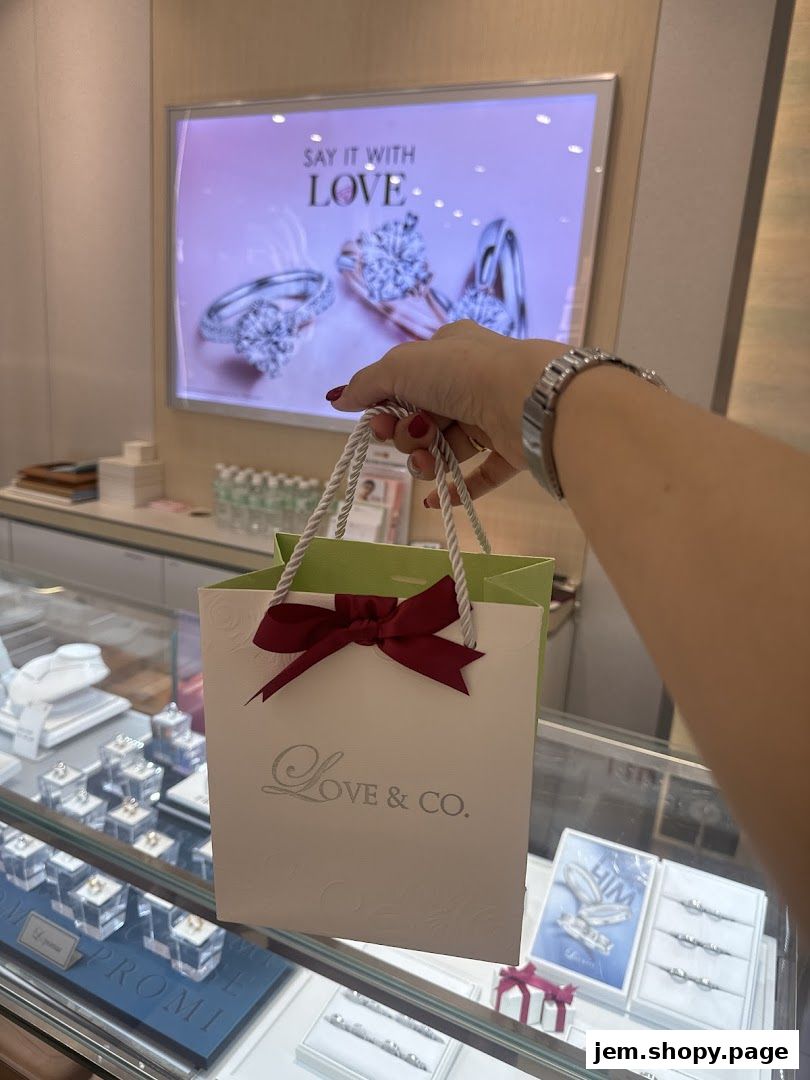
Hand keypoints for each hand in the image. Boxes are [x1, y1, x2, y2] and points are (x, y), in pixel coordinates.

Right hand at [327, 321, 561, 503]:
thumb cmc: (461, 373)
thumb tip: (338, 398)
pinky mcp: (510, 448)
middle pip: (422, 418)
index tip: (377, 424)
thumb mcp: (401, 365)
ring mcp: (491, 415)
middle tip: (412, 436)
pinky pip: (478, 475)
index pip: (405, 382)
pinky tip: (434, 501)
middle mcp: (470, 381)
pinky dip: (455, 488)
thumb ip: (367, 384)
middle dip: (406, 434)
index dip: (386, 408)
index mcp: (448, 350)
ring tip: (424, 464)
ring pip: (445, 447)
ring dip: (425, 461)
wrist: (527, 399)